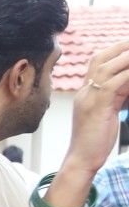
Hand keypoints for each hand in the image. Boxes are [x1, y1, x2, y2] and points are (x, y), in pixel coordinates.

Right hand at [66, 39, 128, 173]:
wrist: (82, 159)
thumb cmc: (95, 139)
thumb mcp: (108, 111)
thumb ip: (118, 94)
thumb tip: (128, 80)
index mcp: (85, 92)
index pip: (97, 62)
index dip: (115, 50)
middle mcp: (84, 91)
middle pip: (100, 59)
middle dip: (121, 47)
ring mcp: (88, 98)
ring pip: (107, 68)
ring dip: (126, 58)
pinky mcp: (96, 107)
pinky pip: (113, 84)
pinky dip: (127, 75)